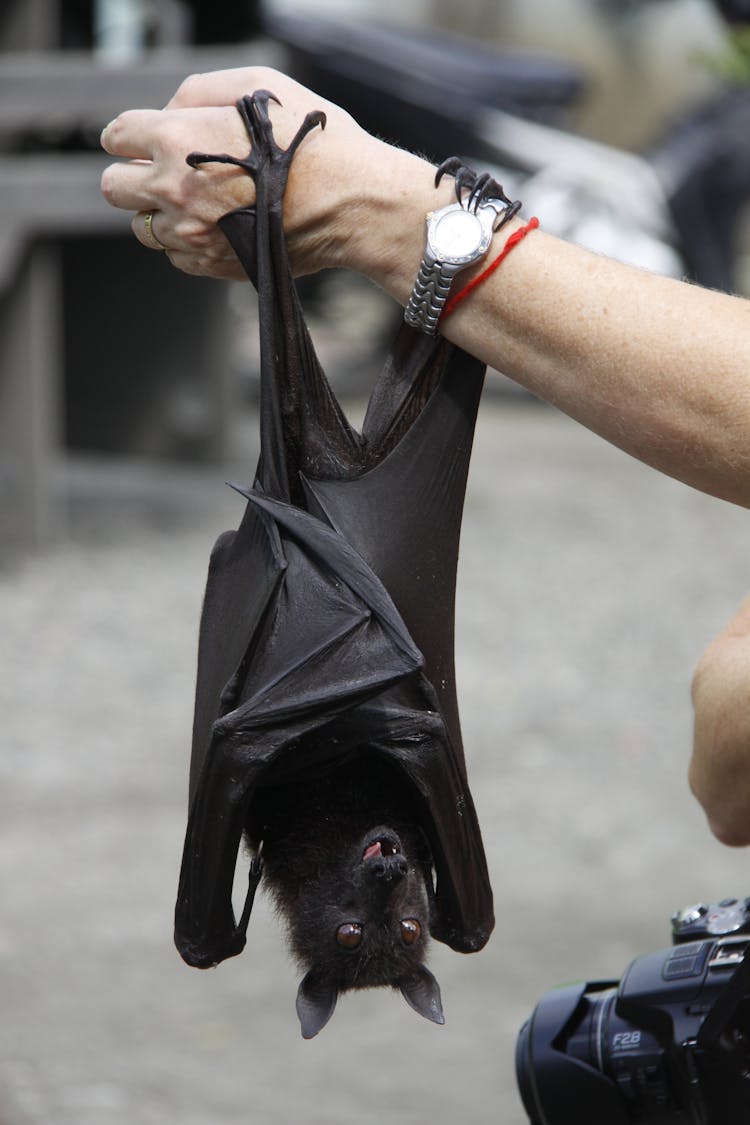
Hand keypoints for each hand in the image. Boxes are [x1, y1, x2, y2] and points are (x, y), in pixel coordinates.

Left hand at [100, 67, 384, 278]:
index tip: (144, 139)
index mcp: (176, 139)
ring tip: (196, 203)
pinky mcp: (211, 264)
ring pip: (142, 229)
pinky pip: (176, 257)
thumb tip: (170, 111)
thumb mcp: (257, 85)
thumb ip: (199, 91)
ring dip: (159, 214)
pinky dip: (187, 243)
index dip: (130, 135)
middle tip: (161, 172)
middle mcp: (173, 190)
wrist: (349, 202)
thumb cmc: (310, 142)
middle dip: (132, 176)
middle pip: (115, 188)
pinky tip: (219, 225)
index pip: (117, 136)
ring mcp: (191, 234)